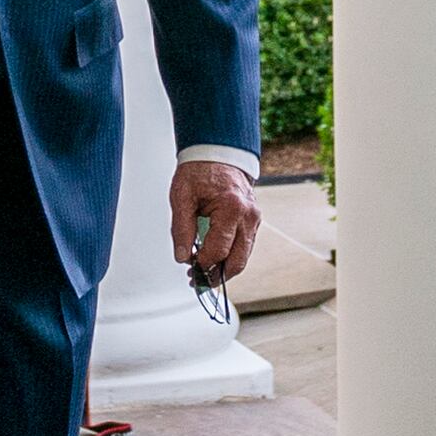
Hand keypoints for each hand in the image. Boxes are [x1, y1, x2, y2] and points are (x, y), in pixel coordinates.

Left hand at [172, 160, 260, 291]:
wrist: (216, 153)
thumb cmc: (199, 171)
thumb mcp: (181, 197)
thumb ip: (181, 230)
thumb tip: (183, 257)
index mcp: (232, 208)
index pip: (219, 250)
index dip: (203, 263)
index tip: (189, 267)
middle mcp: (248, 216)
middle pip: (237, 261)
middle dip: (217, 276)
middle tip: (198, 281)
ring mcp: (254, 219)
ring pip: (243, 257)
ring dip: (224, 269)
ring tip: (203, 273)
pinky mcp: (253, 221)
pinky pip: (244, 246)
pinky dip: (230, 257)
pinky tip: (214, 260)